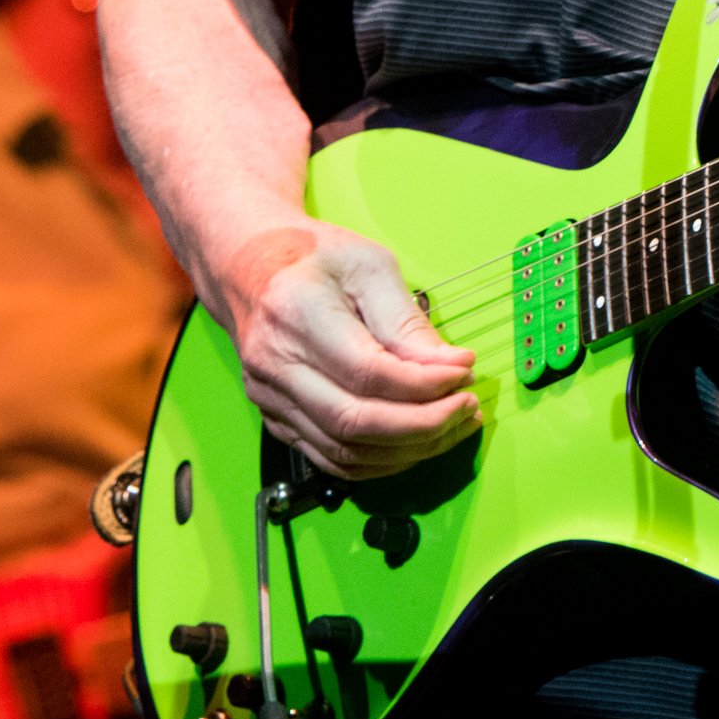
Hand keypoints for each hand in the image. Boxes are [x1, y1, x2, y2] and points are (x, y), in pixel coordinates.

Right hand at [222, 218, 477, 479]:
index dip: (424, 384)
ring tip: (452, 426)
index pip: (367, 372)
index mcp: (297, 313)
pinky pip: (331, 459)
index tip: (465, 373)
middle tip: (466, 407)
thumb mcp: (369, 265)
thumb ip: (407, 320)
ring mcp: (271, 398)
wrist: (251, 268)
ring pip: (344, 451)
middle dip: (423, 425)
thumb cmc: (313, 257)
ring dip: (408, 449)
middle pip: (355, 422)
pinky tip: (414, 441)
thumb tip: (450, 366)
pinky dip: (379, 460)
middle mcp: (275, 364)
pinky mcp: (276, 419)